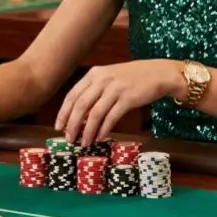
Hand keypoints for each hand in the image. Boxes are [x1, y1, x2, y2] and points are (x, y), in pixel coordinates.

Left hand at [55, 59, 180, 145]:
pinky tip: (100, 138)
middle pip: (80, 105)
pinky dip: (103, 130)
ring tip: (84, 143)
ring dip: (87, 131)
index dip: (63, 112)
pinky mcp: (127, 99)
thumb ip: (94, 91)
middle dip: (72, 124)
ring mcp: (115, 89)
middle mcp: (102, 80)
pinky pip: (111, 117)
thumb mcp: (109, 77)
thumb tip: (78, 115)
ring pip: (94, 114)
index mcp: (94, 74)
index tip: (59, 126)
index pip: (72, 95)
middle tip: (69, 139)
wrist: (157, 73)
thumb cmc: (131, 78)